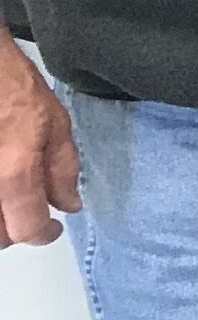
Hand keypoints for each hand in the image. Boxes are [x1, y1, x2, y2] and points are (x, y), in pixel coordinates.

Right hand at [0, 45, 81, 247]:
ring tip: (12, 200)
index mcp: (13, 171)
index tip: (52, 228)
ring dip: (1, 219)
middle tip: (30, 213)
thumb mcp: (54, 122)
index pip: (26, 228)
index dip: (43, 234)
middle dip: (17, 230)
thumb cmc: (11, 84)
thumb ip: (63, 168)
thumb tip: (68, 204)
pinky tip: (2, 187)